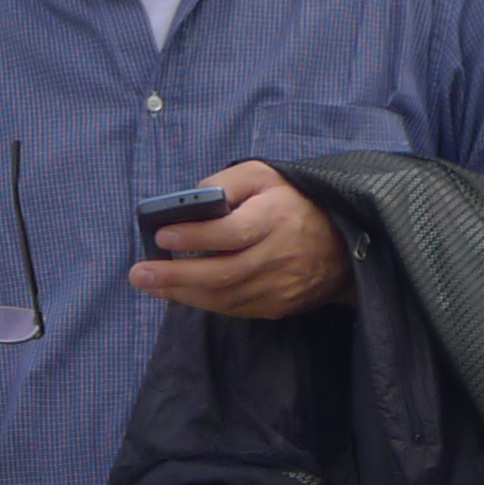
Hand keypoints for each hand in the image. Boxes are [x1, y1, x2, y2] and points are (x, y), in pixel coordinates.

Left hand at [130, 162, 352, 319]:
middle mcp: (279, 256)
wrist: (344, 245)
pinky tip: (179, 293)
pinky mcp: (279, 306)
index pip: (233, 232)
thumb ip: (227, 183)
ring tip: (150, 284)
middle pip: (223, 273)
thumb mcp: (265, 176)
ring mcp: (280, 286)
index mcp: (276, 218)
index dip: (196, 236)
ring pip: (225, 297)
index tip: (162, 235)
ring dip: (182, 293)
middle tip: (139, 273)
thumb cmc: (295, 202)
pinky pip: (235, 309)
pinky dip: (204, 302)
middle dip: (176, 276)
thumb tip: (192, 198)